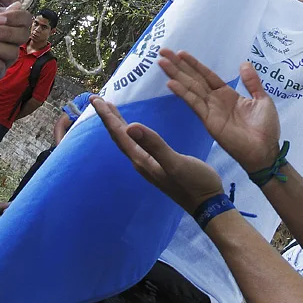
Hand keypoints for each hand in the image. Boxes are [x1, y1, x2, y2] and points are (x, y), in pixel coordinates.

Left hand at [92, 97, 223, 212]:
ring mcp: (149, 164)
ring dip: (117, 124)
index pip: (120, 134)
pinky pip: (137, 144)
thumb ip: (154, 144)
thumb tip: (130, 126)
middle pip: (119, 136)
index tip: (95, 99)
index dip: (107, 116)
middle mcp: (141, 162)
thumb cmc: (194, 183)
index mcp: (142, 159)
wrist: (207, 204)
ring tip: (111, 110)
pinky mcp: (157, 164)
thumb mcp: (175, 162)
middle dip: (108, 117)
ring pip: (127, 140)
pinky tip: (134, 130)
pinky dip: (131, 132)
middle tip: (96, 99)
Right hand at [158, 49, 280, 171]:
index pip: (206, 75)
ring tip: (161, 62)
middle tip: (163, 51)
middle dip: (178, 65)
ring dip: (176, 75)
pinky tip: (171, 83)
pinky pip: (194, 103)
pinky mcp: (208, 120)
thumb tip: (244, 63)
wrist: (266, 150)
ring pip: (190, 88)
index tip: (180, 53)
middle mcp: (215, 100)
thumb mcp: (262, 99)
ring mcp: (210, 110)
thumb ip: (252, 82)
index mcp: (227, 94)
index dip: (193, 64)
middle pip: (193, 78)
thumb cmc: (266, 128)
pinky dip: (182, 93)